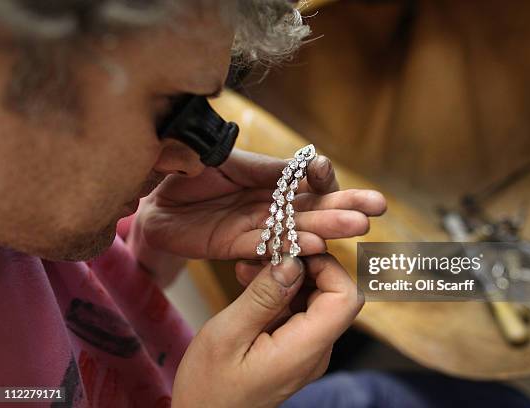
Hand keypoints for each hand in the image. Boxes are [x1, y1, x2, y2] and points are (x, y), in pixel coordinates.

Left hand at [134, 148, 386, 260]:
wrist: (154, 194)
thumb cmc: (193, 169)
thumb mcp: (230, 160)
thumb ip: (266, 168)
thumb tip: (306, 164)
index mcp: (270, 179)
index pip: (306, 179)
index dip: (321, 177)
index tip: (327, 172)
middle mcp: (270, 205)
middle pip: (312, 207)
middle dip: (344, 206)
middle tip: (376, 209)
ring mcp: (255, 226)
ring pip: (297, 228)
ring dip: (327, 228)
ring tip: (357, 227)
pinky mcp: (234, 246)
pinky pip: (266, 247)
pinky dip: (291, 246)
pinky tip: (316, 245)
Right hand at [172, 253, 362, 407]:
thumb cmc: (209, 388)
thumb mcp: (227, 335)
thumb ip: (263, 297)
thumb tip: (292, 261)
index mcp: (304, 349)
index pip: (346, 298)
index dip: (328, 267)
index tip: (292, 254)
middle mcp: (315, 351)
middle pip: (334, 295)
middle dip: (304, 267)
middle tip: (265, 257)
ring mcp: (306, 352)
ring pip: (315, 300)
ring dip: (288, 279)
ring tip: (248, 270)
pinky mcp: (294, 350)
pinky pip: (298, 313)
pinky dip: (279, 294)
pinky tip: (249, 286)